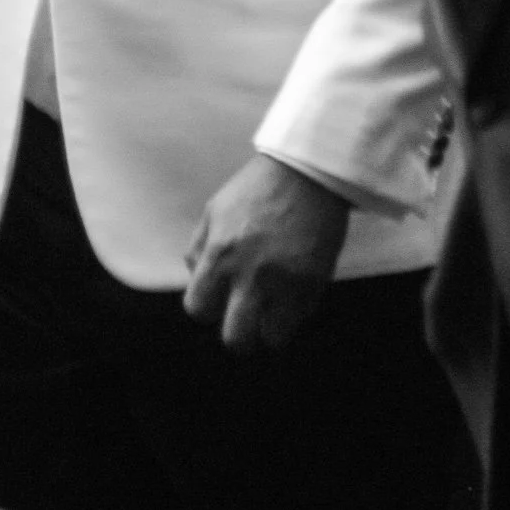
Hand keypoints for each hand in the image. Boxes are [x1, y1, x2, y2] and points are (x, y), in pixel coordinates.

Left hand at [182, 153, 350, 353]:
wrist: (306, 170)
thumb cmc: (257, 188)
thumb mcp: (214, 210)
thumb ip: (198, 248)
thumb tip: (195, 278)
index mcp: (220, 254)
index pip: (198, 308)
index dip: (208, 307)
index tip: (219, 299)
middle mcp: (250, 274)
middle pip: (235, 338)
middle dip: (240, 334)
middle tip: (248, 320)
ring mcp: (284, 281)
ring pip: (272, 338)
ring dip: (271, 328)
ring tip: (275, 309)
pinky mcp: (314, 282)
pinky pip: (302, 318)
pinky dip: (296, 312)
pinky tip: (294, 290)